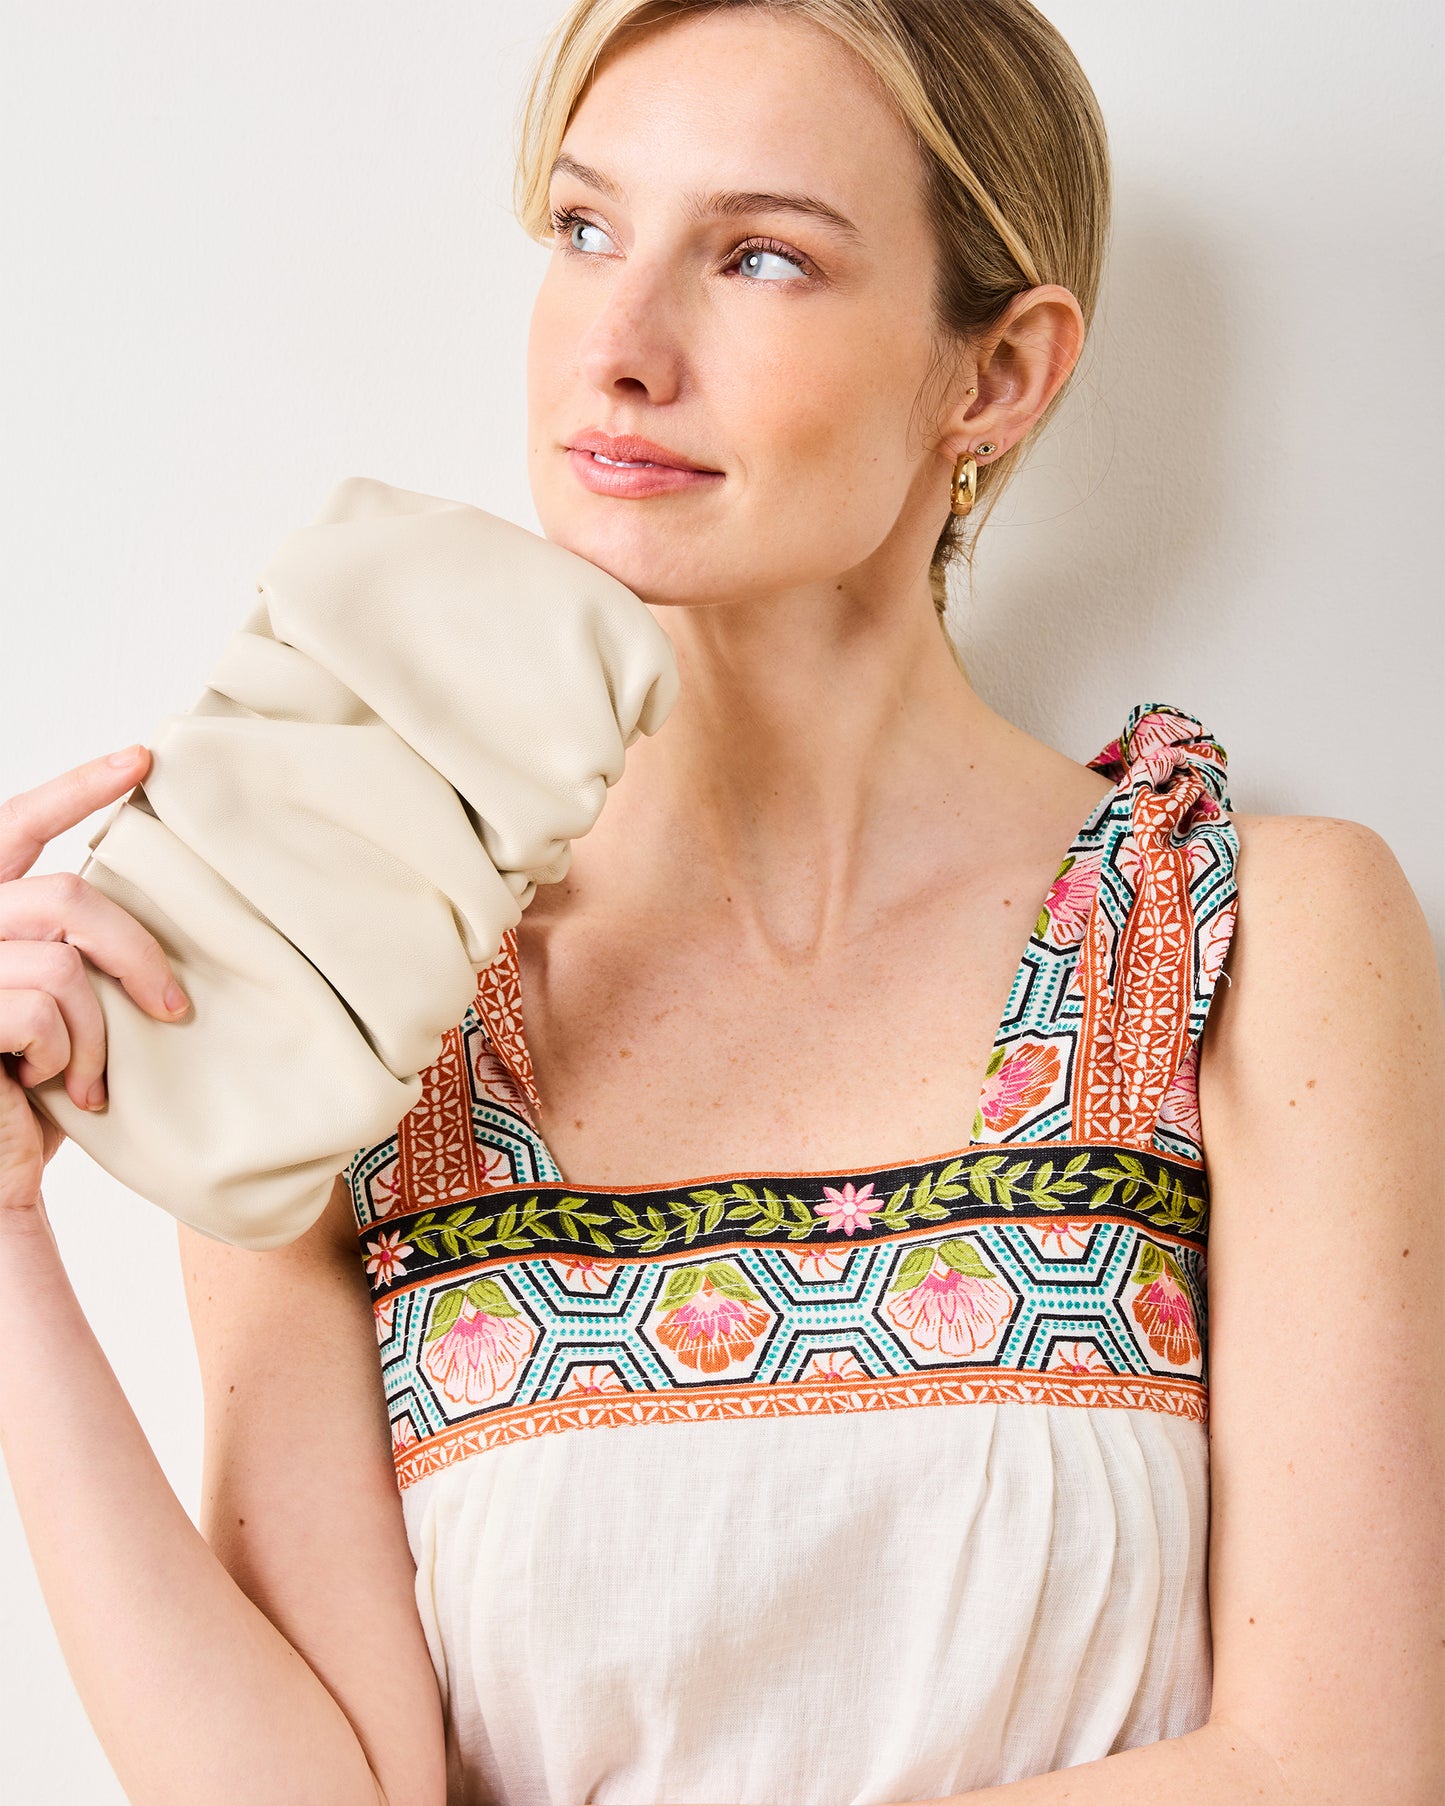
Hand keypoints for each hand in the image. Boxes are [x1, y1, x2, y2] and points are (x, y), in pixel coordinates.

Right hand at [0, 745, 191, 1214]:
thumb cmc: (28, 1094)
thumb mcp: (60, 1006)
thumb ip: (75, 948)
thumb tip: (155, 902)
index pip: (14, 825)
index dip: (75, 788)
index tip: (141, 759)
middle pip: (68, 897)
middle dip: (137, 950)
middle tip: (173, 1006)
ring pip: (63, 963)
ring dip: (97, 1031)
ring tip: (91, 1076)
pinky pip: (42, 1010)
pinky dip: (67, 1055)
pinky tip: (55, 1087)